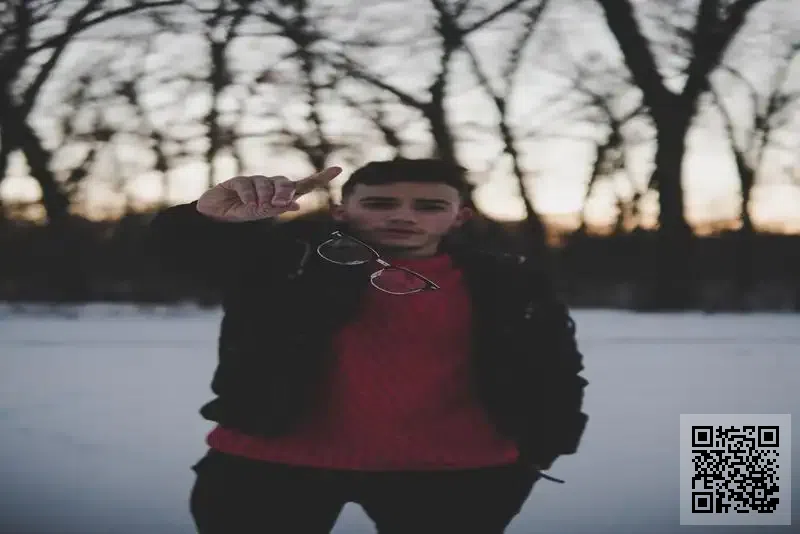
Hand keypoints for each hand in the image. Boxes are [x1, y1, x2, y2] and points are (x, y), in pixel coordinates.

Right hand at [196, 166, 341, 221]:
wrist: (213, 215)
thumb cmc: (239, 215)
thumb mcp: (259, 215)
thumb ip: (276, 209)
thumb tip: (296, 205)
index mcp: (279, 196)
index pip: (303, 185)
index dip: (320, 177)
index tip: (338, 169)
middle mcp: (270, 186)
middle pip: (285, 183)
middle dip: (283, 194)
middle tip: (277, 204)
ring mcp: (255, 181)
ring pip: (266, 184)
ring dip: (262, 198)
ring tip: (253, 207)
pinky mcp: (239, 180)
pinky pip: (248, 185)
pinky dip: (248, 197)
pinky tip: (243, 204)